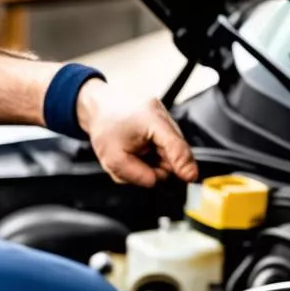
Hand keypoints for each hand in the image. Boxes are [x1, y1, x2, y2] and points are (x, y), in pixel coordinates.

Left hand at [76, 79, 197, 187]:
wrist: (99, 108)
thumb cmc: (104, 127)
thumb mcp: (114, 159)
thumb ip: (137, 175)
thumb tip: (155, 181)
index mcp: (151, 119)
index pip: (175, 146)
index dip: (183, 164)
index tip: (190, 178)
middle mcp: (161, 114)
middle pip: (174, 153)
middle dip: (158, 166)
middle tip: (136, 164)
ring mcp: (163, 117)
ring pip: (169, 153)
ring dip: (154, 162)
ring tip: (134, 154)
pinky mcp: (162, 123)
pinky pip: (165, 148)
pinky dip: (153, 155)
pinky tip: (140, 149)